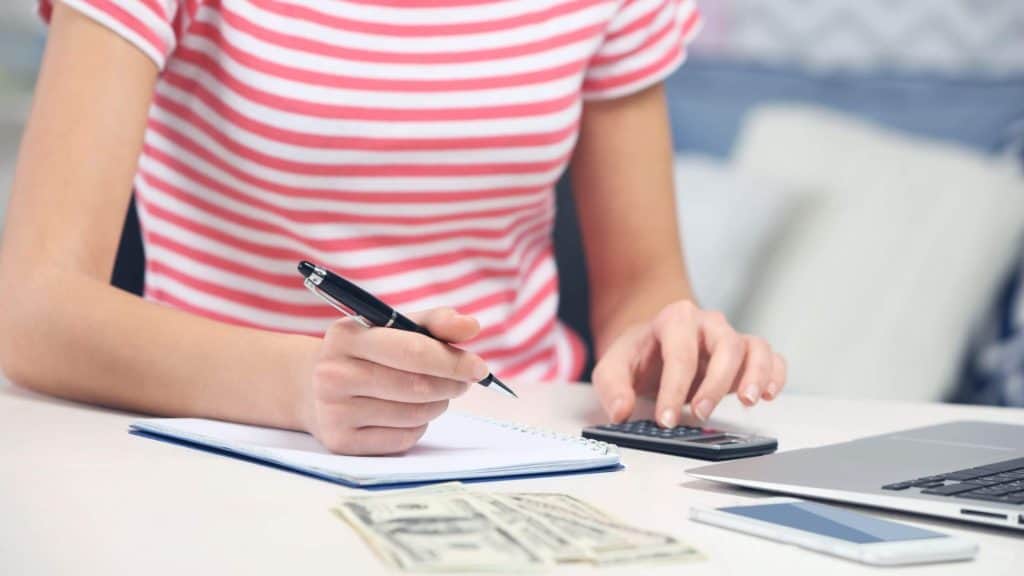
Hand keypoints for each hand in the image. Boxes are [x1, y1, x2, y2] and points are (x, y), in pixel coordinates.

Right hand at [299, 308, 487, 454]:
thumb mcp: (391, 327)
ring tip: (436, 394)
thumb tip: (472, 327)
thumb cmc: (366, 352)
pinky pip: (403, 438)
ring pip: (413, 414)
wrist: (311, 387)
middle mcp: (333, 374)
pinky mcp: (340, 442)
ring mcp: (333, 411)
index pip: (413, 351)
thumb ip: (434, 323)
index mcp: (346, 336)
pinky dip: (419, 426)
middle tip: (464, 382)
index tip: (480, 367)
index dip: (452, 360)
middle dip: (451, 384)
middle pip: (416, 386)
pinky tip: (410, 413)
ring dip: (438, 404)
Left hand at [592, 300, 785, 426]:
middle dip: (715, 383)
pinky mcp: (746, 355)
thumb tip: (621, 411)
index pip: (680, 353)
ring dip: (756, 374)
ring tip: (748, 401)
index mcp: (674, 320)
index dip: (675, 388)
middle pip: (725, 345)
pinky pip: (771, 357)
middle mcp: (708, 324)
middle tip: (701, 414)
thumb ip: (612, 387)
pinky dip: (775, 374)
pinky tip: (768, 395)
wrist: (653, 347)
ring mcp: (730, 337)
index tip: (666, 420)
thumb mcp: (612, 367)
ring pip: (754, 347)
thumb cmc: (637, 356)